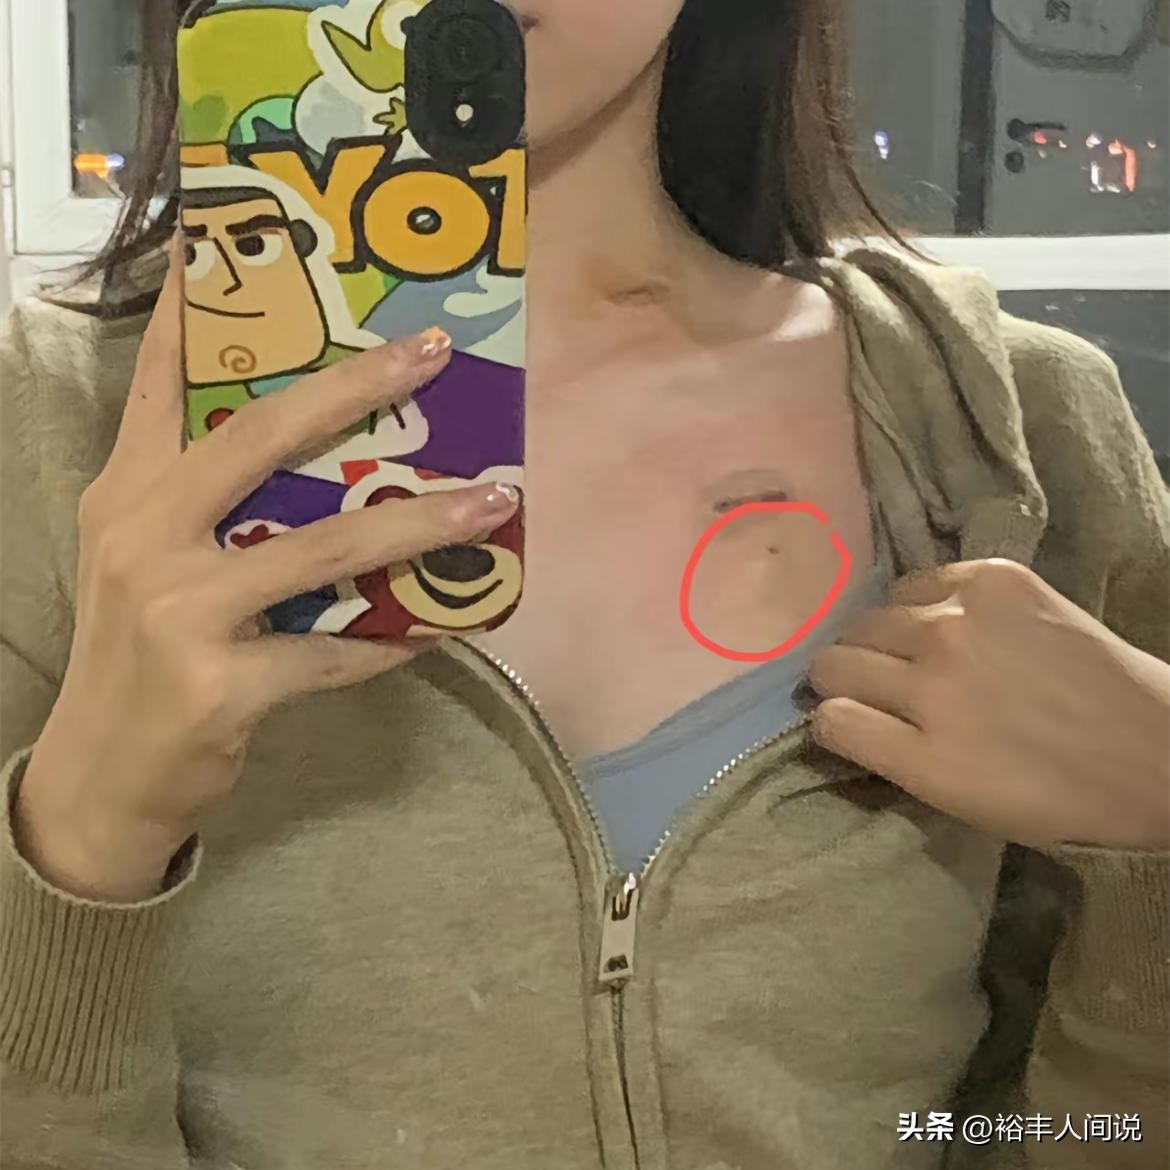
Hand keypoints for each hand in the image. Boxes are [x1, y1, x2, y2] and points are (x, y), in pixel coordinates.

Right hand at [17, 250, 518, 901]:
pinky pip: (336, 652)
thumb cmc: (139, 650)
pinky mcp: (221, 685)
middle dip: (352, 388)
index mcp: (130, 493)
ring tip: (494, 500)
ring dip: (419, 525)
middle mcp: (146, 535)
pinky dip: (396, 636)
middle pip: (259, 439)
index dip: (197, 310)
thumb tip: (324, 457)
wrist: (102, 772)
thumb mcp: (147, 557)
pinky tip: (446, 621)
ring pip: (323, 550)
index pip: (163, 383)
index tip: (234, 239)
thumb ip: (208, 500)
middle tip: (432, 353)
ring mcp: (180, 611)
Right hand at [807, 558, 1169, 848]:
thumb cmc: (1056, 793)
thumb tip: (833, 716)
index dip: (832, 719)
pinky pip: (918, 580)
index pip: (827, 716)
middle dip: (845, 676)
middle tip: (882, 687)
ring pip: (868, 616)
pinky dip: (923, 602)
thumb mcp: (959, 801)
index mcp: (922, 751)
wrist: (1155, 745)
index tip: (849, 719)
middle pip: (834, 659)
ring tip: (917, 653)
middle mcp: (930, 678)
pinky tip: (952, 622)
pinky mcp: (994, 578)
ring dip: (881, 638)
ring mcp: (959, 619)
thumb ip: (887, 756)